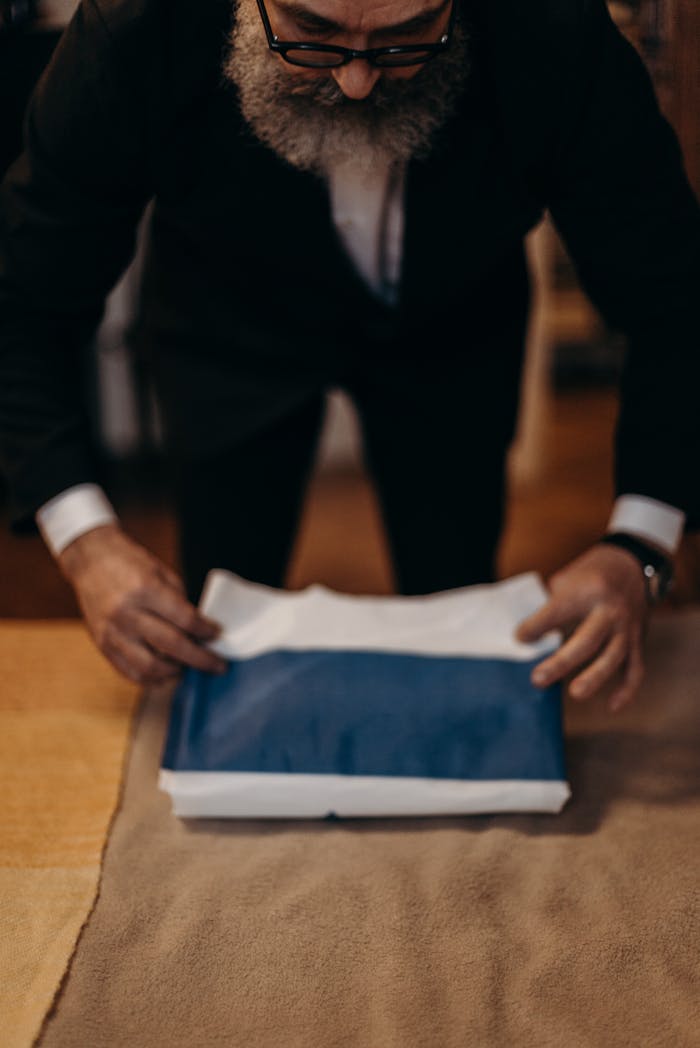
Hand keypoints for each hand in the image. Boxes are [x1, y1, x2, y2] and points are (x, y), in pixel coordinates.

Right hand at [58, 524, 227, 684]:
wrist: (90, 560)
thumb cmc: (130, 563)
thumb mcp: (161, 573)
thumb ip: (180, 603)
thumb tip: (201, 631)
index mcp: (145, 589)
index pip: (184, 619)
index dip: (206, 631)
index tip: (218, 635)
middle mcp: (126, 613)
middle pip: (171, 646)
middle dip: (200, 659)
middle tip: (218, 666)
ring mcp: (112, 632)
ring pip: (149, 667)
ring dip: (175, 672)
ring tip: (188, 667)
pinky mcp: (101, 645)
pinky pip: (130, 672)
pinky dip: (152, 679)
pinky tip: (166, 674)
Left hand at [515, 544, 648, 712]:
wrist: (634, 562)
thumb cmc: (590, 572)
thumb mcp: (568, 578)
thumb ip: (551, 606)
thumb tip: (527, 637)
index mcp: (588, 590)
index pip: (557, 612)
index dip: (535, 626)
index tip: (519, 638)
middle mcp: (610, 609)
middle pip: (587, 640)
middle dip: (561, 662)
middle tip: (537, 679)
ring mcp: (628, 627)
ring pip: (614, 656)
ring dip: (595, 677)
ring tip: (575, 693)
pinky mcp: (639, 640)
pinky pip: (636, 668)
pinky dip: (626, 689)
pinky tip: (611, 706)